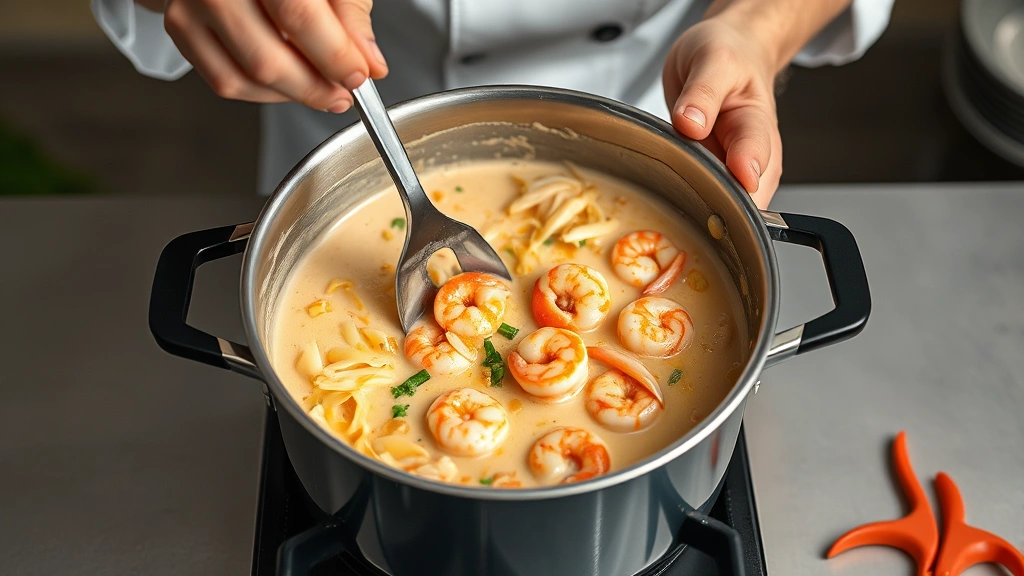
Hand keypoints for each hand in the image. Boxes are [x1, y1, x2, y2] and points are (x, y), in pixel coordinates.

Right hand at [159, 0, 387, 112]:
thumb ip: (350, 15)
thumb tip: (370, 64)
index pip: (298, 16)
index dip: (333, 55)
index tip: (359, 76)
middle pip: (268, 58)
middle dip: (315, 87)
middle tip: (343, 92)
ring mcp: (192, 4)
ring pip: (247, 76)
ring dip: (294, 95)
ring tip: (322, 89)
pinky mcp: (181, 27)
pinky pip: (226, 82)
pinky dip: (266, 93)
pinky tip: (289, 82)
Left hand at [662, 17, 780, 208]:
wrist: (731, 52)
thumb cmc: (728, 55)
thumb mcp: (713, 60)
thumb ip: (702, 92)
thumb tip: (690, 123)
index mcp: (756, 124)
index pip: (755, 158)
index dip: (740, 175)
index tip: (731, 179)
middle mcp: (750, 154)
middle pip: (744, 196)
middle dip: (717, 206)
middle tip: (686, 204)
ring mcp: (731, 168)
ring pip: (724, 205)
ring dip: (701, 210)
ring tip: (675, 204)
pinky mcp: (712, 174)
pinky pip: (704, 199)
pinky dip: (689, 204)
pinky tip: (672, 202)